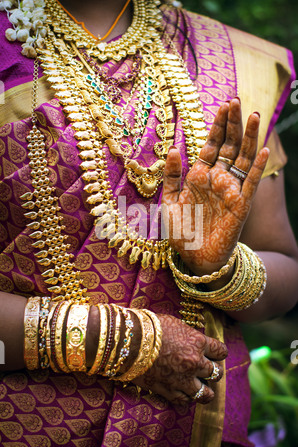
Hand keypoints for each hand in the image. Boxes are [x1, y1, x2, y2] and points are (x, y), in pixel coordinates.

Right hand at [133, 314, 227, 404]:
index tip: (214, 353)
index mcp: (198, 342)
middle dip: (213, 370)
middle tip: (206, 369)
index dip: (218, 352)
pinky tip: (183, 392)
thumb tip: (194, 340)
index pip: (221, 351)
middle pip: (216, 372)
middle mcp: (195, 362)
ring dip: (205, 390)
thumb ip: (189, 335)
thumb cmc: (150, 327)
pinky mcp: (169, 391)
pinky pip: (185, 400)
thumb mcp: (175, 325)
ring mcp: (183, 379)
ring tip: (201, 387)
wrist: (129, 341)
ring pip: (206, 394)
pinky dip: (186, 397)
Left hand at [162, 98, 269, 275]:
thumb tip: (174, 148)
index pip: (211, 145)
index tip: (222, 105)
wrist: (194, 258)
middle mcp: (217, 179)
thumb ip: (171, 176)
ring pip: (242, 158)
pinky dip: (257, 167)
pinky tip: (262, 150)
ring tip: (253, 115)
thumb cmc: (182, 231)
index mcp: (200, 176)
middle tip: (236, 101)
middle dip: (232, 124)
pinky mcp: (241, 204)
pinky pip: (251, 183)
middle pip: (228, 146)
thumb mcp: (169, 201)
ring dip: (248, 138)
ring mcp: (231, 189)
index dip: (217, 126)